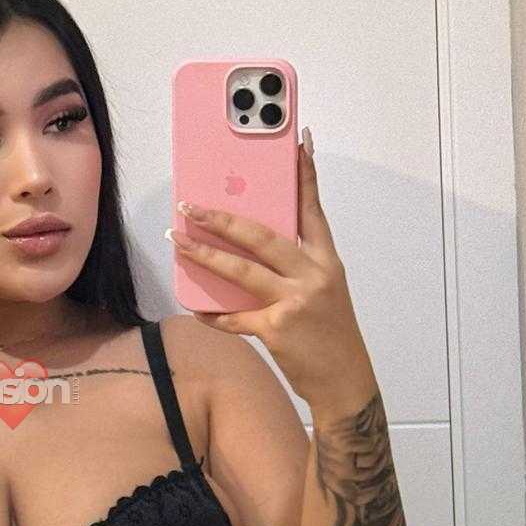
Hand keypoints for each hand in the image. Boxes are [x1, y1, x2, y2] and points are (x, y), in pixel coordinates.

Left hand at [170, 130, 376, 408]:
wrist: (346, 382)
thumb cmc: (331, 335)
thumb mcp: (325, 292)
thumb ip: (295, 268)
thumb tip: (250, 248)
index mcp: (326, 261)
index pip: (313, 209)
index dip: (305, 175)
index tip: (298, 143)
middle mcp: (313, 275)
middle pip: (262, 236)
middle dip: (223, 219)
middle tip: (192, 206)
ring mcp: (295, 301)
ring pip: (242, 270)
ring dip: (206, 255)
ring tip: (179, 242)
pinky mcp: (278, 328)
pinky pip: (235, 317)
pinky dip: (214, 315)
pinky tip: (197, 310)